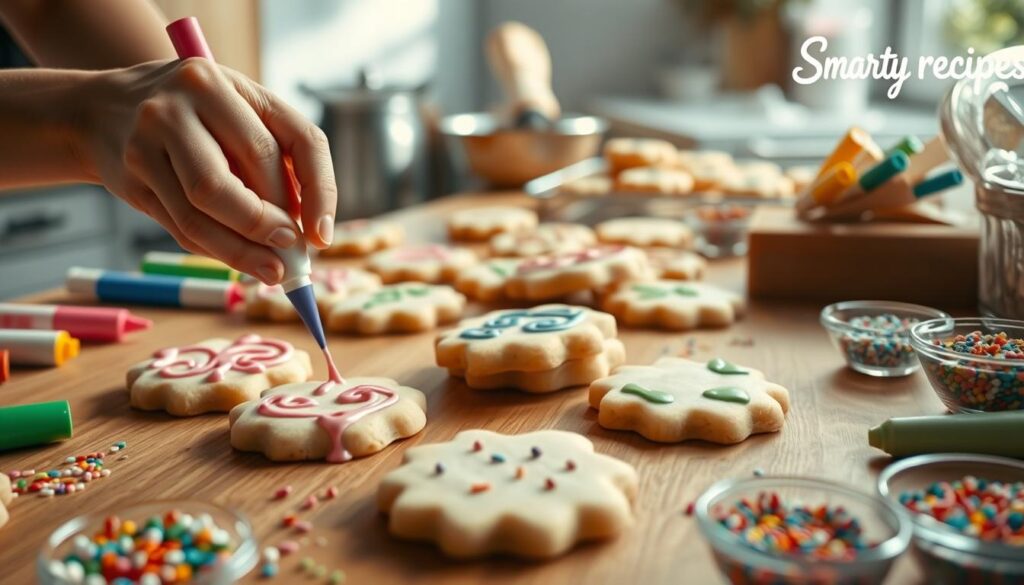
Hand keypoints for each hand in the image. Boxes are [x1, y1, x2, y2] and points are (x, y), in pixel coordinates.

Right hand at [74, 58, 336, 283]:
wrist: (98, 112)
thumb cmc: (189, 117)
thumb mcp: (234, 112)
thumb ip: (274, 158)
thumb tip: (307, 232)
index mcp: (227, 82)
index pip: (297, 138)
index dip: (319, 191)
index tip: (322, 236)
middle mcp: (185, 102)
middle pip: (254, 166)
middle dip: (279, 218)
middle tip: (294, 251)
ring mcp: (150, 137)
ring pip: (211, 204)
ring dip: (248, 247)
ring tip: (272, 270)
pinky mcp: (131, 174)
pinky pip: (183, 225)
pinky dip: (217, 249)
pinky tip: (239, 259)